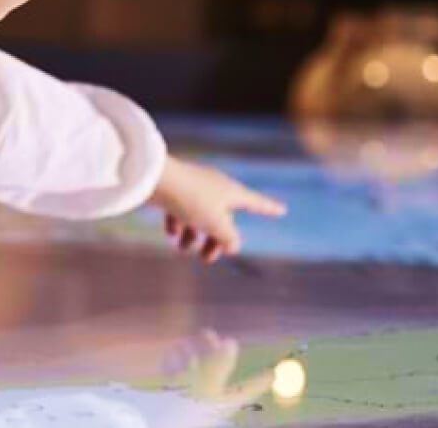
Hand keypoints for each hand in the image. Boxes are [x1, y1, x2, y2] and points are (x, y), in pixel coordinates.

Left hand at [151, 157, 285, 262]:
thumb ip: (229, 238)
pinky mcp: (175, 190)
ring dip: (193, 236)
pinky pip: (181, 212)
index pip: (256, 203)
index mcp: (231, 191)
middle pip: (224, 219)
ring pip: (200, 218)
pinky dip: (178, 224)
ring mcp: (194, 188)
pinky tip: (171, 232)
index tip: (282, 210)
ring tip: (183, 248)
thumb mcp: (216, 224)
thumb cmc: (191, 199)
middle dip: (215, 240)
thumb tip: (233, 246)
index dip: (269, 209)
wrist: (155, 179)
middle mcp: (216, 187)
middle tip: (206, 259)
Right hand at [163, 330, 275, 407]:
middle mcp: (209, 403)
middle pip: (218, 376)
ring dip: (191, 355)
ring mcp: (189, 403)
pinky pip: (176, 380)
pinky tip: (169, 357)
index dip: (260, 380)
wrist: (148, 425)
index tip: (274, 373)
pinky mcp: (169, 401)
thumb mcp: (204, 386)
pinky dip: (174, 365)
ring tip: (183, 344)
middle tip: (206, 332)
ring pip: (196, 375)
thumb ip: (218, 364)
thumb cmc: (182, 411)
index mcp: (223, 403)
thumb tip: (232, 342)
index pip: (247, 390)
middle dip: (213, 352)